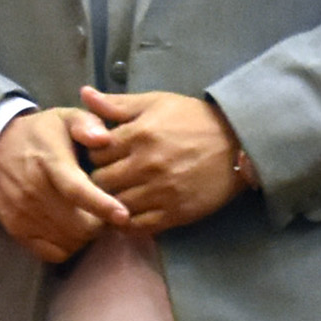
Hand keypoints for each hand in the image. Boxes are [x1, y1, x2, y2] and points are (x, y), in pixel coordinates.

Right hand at [0, 105, 125, 263]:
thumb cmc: (43, 134)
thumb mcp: (66, 117)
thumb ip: (87, 124)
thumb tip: (103, 138)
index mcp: (49, 163)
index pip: (76, 190)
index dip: (102, 205)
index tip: (123, 215)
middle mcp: (33, 190)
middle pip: (78, 224)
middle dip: (101, 223)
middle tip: (109, 214)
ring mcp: (22, 212)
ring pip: (68, 240)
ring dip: (87, 235)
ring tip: (92, 219)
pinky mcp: (15, 229)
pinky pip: (52, 252)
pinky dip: (69, 246)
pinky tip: (73, 230)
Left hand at [80, 88, 256, 235]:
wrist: (238, 143)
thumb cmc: (193, 119)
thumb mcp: (155, 103)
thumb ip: (117, 104)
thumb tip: (83, 94)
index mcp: (138, 135)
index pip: (94, 152)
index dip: (94, 154)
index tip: (103, 156)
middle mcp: (147, 164)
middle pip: (101, 181)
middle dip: (101, 179)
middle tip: (109, 177)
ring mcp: (161, 191)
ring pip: (115, 204)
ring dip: (112, 201)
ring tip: (120, 194)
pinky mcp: (174, 213)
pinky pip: (137, 226)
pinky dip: (127, 222)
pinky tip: (130, 212)